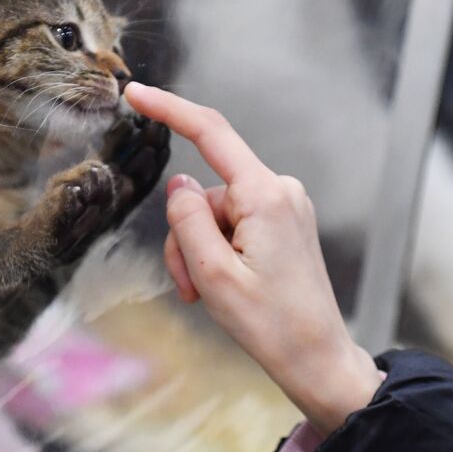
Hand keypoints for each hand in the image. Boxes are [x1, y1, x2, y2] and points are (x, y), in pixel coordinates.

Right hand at [123, 82, 382, 434]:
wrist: (317, 358)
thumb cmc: (271, 324)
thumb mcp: (212, 274)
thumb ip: (187, 220)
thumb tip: (179, 185)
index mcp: (266, 196)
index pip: (211, 134)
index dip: (169, 109)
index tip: (136, 93)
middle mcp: (281, 192)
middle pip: (205, 194)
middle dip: (186, 238)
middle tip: (191, 288)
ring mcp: (287, 208)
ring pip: (216, 216)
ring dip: (201, 254)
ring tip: (208, 295)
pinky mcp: (286, 225)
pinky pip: (236, 227)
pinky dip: (220, 254)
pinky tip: (227, 288)